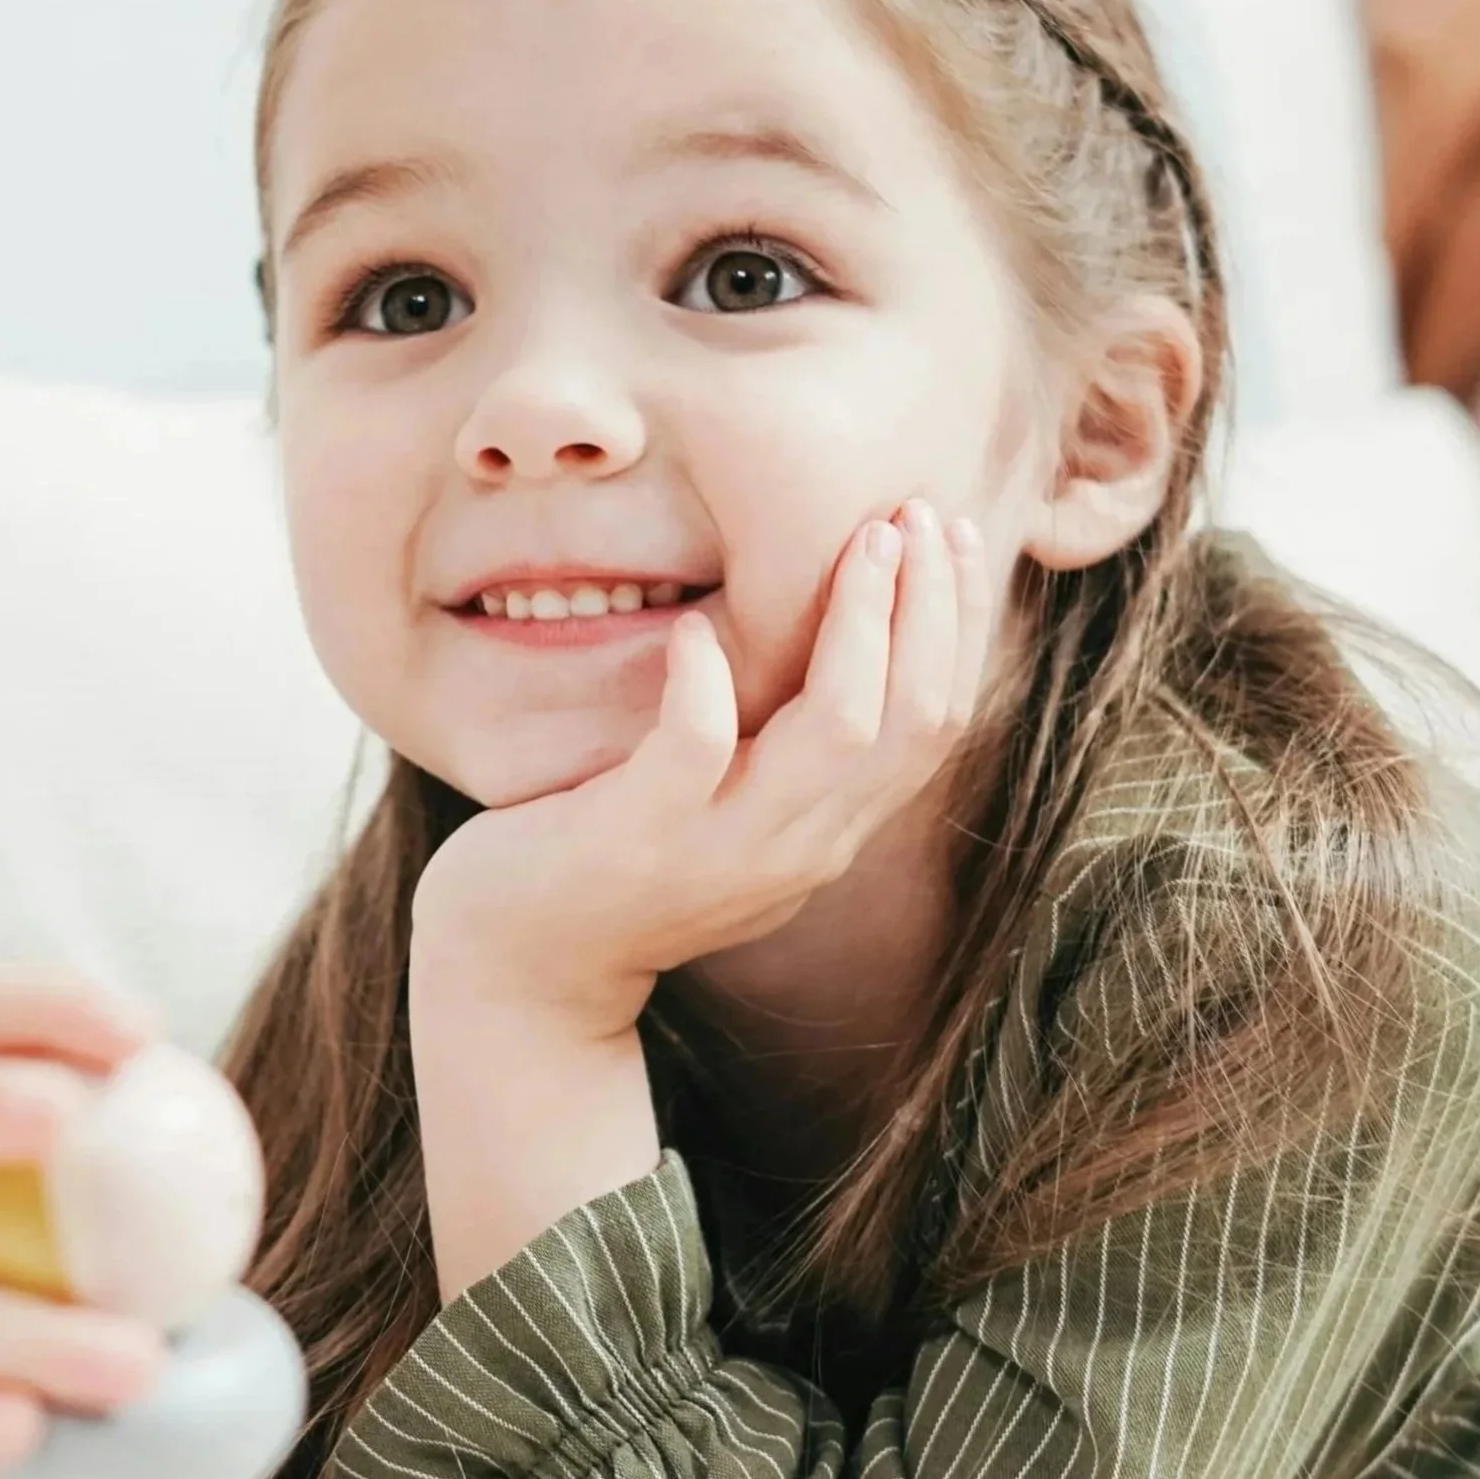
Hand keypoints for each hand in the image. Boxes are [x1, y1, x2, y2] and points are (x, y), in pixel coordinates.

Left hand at [411, 498, 992, 1035]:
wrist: (519, 970)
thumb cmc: (619, 861)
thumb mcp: (734, 810)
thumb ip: (790, 749)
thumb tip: (838, 634)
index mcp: (832, 830)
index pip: (938, 721)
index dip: (960, 622)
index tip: (953, 531)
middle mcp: (803, 845)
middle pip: (916, 718)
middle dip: (933, 605)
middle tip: (918, 509)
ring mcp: (727, 847)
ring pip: (843, 729)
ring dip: (862, 622)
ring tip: (860, 539)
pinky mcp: (641, 836)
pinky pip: (697, 747)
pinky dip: (707, 678)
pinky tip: (693, 627)